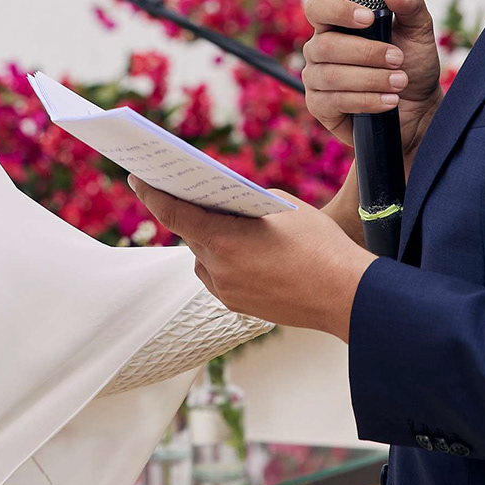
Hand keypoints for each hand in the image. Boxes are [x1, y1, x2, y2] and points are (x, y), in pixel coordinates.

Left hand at [128, 178, 376, 341]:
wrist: (347, 295)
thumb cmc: (319, 244)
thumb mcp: (281, 206)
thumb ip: (245, 202)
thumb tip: (227, 204)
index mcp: (223, 239)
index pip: (173, 213)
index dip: (152, 193)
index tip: (137, 177)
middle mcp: (217, 269)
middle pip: (191, 234)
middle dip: (194, 214)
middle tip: (193, 192)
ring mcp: (226, 291)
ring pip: (204, 257)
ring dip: (211, 240)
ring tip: (232, 223)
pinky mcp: (238, 306)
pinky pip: (219, 276)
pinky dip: (225, 260)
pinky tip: (247, 251)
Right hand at [301, 0, 441, 160]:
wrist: (419, 106)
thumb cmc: (412, 64)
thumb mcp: (419, 30)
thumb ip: (411, 3)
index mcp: (336, 24)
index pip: (318, 8)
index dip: (337, 11)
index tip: (368, 18)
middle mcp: (319, 49)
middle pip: (327, 45)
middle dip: (367, 53)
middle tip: (398, 59)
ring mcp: (316, 78)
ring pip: (332, 75)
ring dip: (372, 78)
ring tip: (400, 82)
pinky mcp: (320, 106)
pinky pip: (336, 101)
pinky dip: (367, 100)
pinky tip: (388, 101)